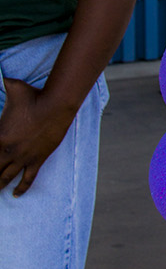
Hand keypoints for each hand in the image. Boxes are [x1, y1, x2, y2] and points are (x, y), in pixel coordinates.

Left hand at [0, 78, 75, 195]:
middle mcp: (8, 151)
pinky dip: (21, 189)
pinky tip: (15, 195)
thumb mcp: (13, 87)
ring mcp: (23, 157)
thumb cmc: (34, 96)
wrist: (56, 105)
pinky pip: (27, 179)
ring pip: (6, 178)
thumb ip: (3, 81)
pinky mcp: (37, 160)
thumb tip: (1, 73)